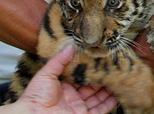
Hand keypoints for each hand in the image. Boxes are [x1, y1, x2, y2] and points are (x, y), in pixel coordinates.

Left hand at [0, 45, 117, 113]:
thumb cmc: (34, 97)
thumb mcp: (46, 74)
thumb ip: (59, 61)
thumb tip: (70, 47)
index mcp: (64, 87)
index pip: (81, 77)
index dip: (91, 70)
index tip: (101, 60)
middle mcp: (73, 97)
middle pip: (92, 87)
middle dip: (102, 78)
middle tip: (114, 68)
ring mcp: (79, 108)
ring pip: (98, 98)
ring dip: (108, 90)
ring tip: (119, 79)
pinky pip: (100, 110)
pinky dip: (109, 103)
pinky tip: (116, 95)